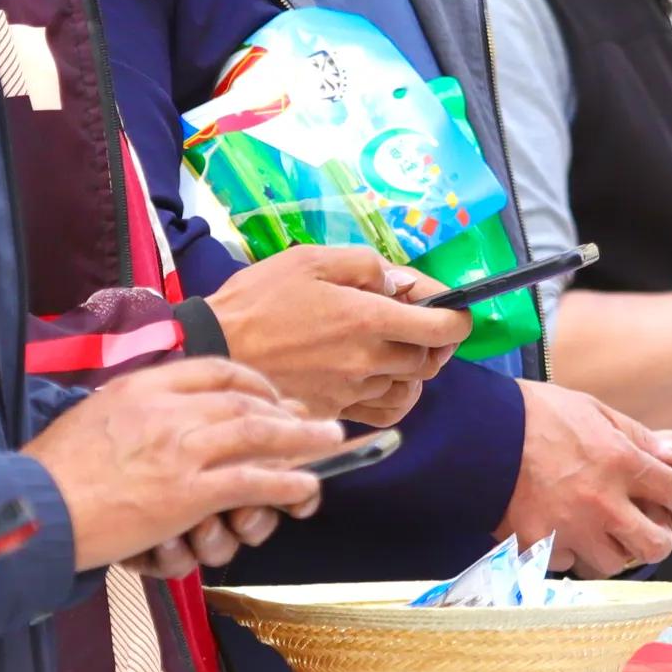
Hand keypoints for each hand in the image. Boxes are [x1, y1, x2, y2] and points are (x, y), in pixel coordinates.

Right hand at [25, 357, 342, 572]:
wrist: (36, 506)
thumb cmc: (53, 470)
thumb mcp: (92, 416)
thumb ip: (130, 408)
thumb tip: (152, 410)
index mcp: (144, 386)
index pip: (214, 371)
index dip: (252, 382)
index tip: (269, 394)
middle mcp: (169, 409)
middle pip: (244, 399)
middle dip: (286, 409)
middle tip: (312, 418)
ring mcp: (182, 450)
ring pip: (259, 434)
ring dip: (302, 439)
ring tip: (331, 441)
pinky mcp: (188, 493)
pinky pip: (252, 481)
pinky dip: (286, 482)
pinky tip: (306, 486)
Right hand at [202, 245, 470, 426]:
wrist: (213, 349)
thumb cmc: (258, 300)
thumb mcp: (310, 260)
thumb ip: (364, 265)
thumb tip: (399, 283)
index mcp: (367, 318)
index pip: (442, 328)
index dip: (458, 317)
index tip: (454, 309)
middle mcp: (367, 360)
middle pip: (429, 359)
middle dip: (432, 338)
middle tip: (412, 320)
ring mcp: (353, 391)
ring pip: (409, 386)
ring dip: (411, 366)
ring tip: (392, 346)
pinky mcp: (336, 411)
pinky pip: (384, 411)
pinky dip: (394, 396)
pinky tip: (380, 378)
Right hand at [497, 382, 671, 574]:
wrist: (476, 432)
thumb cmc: (535, 414)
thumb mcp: (595, 411)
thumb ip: (640, 437)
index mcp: (621, 462)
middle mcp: (602, 502)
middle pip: (656, 545)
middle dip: (656, 536)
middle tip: (644, 526)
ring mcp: (570, 529)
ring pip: (614, 563)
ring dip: (612, 548)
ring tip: (599, 528)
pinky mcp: (539, 547)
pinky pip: (568, 564)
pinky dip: (568, 551)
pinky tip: (561, 529)